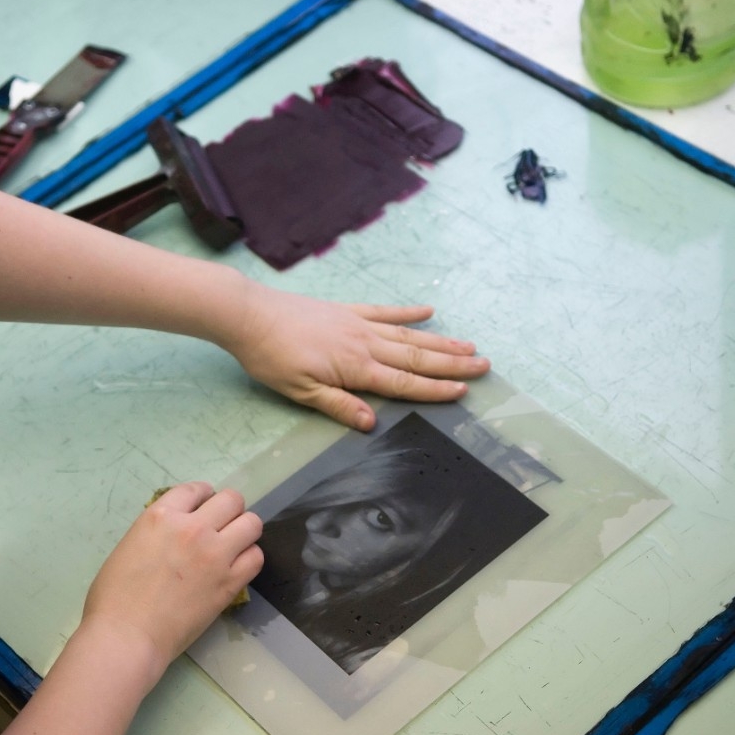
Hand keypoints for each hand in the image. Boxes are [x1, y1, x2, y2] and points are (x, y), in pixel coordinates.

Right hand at [81, 482, 262, 676]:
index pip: (195, 490)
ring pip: (251, 523)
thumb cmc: (113, 598)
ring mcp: (215, 554)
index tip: (203, 507)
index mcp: (161, 516)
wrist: (127, 636)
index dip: (203, 497)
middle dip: (228, 510)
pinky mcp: (230, 582)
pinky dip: (249, 558)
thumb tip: (172, 535)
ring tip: (233, 545)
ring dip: (243, 531)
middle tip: (221, 526)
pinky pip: (256, 557)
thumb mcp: (129, 546)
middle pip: (231, 500)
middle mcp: (193, 528)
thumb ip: (156, 533)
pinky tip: (236, 567)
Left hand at [218, 283, 490, 430]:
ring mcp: (357, 324)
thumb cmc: (271, 358)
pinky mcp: (346, 311)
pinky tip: (428, 312)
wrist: (249, 315)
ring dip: (440, 341)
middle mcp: (364, 343)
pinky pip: (384, 311)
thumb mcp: (300, 392)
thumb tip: (372, 423)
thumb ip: (339, 405)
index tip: (465, 390)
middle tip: (485, 366)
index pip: (404, 382)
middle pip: (417, 356)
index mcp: (355, 367)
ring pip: (408, 334)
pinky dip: (408, 312)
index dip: (436, 388)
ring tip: (469, 345)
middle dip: (453, 363)